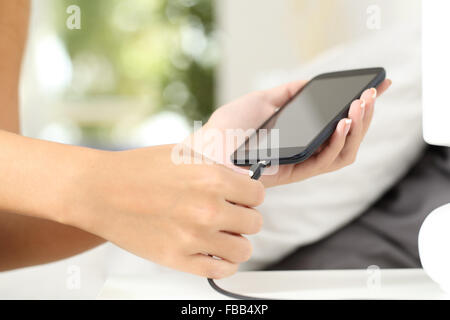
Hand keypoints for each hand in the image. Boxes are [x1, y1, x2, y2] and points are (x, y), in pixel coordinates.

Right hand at [62, 145, 264, 278]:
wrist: (100, 191)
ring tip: (221, 234)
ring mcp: (194, 237)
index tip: (241, 198)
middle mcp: (207, 208)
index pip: (258, 195)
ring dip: (236, 241)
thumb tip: (244, 181)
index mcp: (211, 178)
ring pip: (243, 249)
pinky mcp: (178, 259)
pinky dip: (223, 263)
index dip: (249, 196)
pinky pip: (221, 270)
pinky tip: (214, 252)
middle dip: (243, 217)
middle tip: (228, 215)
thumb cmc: (137, 171)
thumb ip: (218, 168)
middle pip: (254, 222)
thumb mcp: (184, 155)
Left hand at [195, 79, 391, 186]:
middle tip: (372, 93)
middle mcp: (305, 153)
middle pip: (347, 140)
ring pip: (343, 153)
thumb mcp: (261, 101)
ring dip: (358, 128)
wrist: (207, 144)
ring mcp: (301, 164)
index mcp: (301, 136)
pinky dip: (338, 142)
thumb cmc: (230, 126)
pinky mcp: (293, 173)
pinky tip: (344, 122)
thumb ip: (287, 93)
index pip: (339, 125)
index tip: (379, 87)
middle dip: (365, 116)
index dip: (361, 109)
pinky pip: (325, 161)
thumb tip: (309, 82)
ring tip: (362, 104)